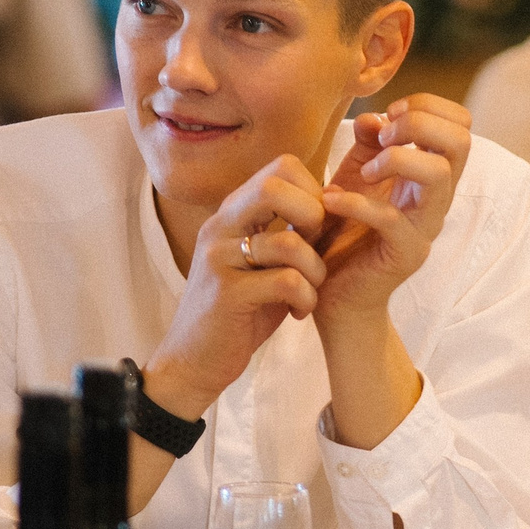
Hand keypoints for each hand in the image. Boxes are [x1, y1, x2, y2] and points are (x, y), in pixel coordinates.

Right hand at [140, 154, 330, 418]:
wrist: (193, 361)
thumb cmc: (239, 311)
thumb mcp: (265, 264)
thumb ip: (292, 232)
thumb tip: (336, 200)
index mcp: (232, 214)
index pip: (281, 167)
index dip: (314, 192)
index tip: (319, 229)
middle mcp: (220, 227)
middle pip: (275, 186)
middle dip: (314, 217)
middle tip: (317, 250)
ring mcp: (219, 259)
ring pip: (290, 242)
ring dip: (316, 271)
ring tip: (310, 291)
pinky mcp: (226, 294)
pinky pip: (287, 281)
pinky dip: (306, 299)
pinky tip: (298, 312)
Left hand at [311, 94, 472, 327]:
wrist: (333, 291)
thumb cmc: (344, 231)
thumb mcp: (353, 176)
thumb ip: (369, 144)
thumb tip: (376, 118)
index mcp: (431, 175)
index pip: (460, 125)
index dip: (427, 107)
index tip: (388, 116)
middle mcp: (437, 199)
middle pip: (461, 142)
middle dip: (418, 124)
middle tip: (383, 140)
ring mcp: (426, 228)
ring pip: (439, 175)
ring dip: (397, 159)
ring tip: (363, 173)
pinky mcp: (406, 255)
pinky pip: (392, 219)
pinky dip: (357, 202)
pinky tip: (331, 201)